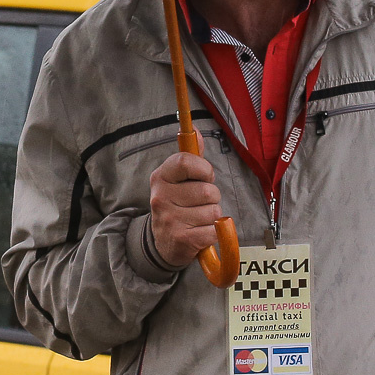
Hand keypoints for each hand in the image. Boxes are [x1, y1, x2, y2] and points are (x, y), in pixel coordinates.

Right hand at [148, 149, 222, 267]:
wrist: (164, 243)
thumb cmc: (177, 205)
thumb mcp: (178, 180)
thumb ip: (191, 157)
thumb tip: (196, 131)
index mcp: (160, 178)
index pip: (185, 161)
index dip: (204, 169)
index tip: (205, 177)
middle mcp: (160, 197)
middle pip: (207, 190)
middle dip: (212, 198)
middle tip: (199, 204)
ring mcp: (170, 219)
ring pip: (213, 211)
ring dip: (212, 216)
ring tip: (198, 219)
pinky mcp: (181, 239)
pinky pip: (213, 230)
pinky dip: (213, 233)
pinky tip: (200, 233)